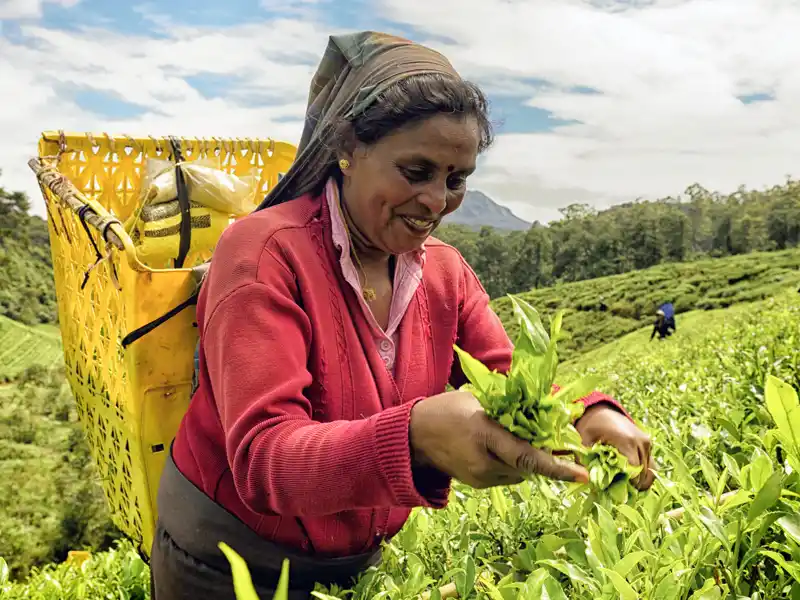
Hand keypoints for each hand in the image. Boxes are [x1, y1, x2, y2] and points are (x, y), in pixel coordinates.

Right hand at [409, 391, 588, 488]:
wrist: (413, 437)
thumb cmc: (446, 410)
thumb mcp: (476, 402)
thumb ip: (507, 412)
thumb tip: (542, 412)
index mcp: (483, 436)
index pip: (526, 457)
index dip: (557, 467)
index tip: (583, 474)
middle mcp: (483, 464)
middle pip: (528, 467)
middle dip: (547, 457)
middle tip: (561, 441)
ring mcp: (480, 478)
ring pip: (520, 473)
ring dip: (528, 459)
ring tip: (525, 438)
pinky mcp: (478, 484)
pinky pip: (507, 475)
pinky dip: (514, 463)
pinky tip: (507, 447)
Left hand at [576, 404, 655, 489]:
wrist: (600, 411)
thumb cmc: (590, 426)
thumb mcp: (583, 442)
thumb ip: (585, 461)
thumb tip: (589, 482)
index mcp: (626, 441)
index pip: (635, 472)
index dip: (625, 484)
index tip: (612, 489)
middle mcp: (641, 442)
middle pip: (644, 475)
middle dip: (631, 486)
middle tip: (615, 488)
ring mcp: (647, 443)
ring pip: (650, 473)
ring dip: (638, 482)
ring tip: (622, 483)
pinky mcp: (648, 445)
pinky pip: (651, 466)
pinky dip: (643, 474)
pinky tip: (628, 477)